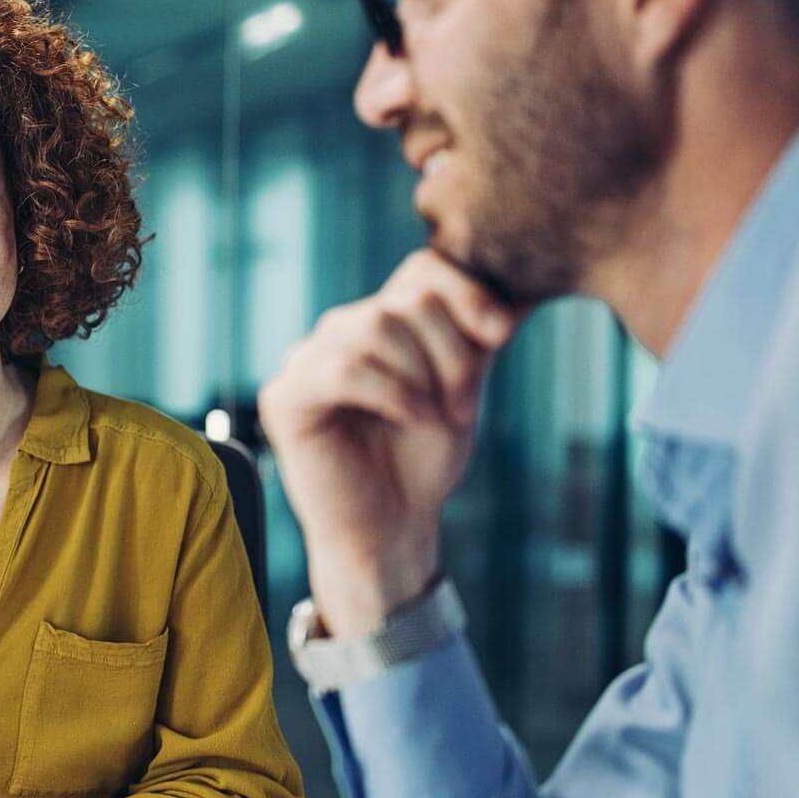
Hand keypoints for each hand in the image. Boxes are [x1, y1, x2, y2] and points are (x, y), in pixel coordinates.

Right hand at [257, 250, 521, 633]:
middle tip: (461, 406)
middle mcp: (338, 332)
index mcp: (378, 321)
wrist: (392, 528)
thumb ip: (474, 337)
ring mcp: (305, 360)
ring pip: (375, 328)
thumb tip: (513, 297)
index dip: (466, 293)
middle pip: (404, 302)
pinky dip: (393, 393)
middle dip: (449, 353)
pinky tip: (413, 419)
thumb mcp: (461, 386)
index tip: (502, 335)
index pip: (421, 270)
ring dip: (421, 376)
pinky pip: (345, 369)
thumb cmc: (423, 461)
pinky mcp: (285, 397)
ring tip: (435, 418)